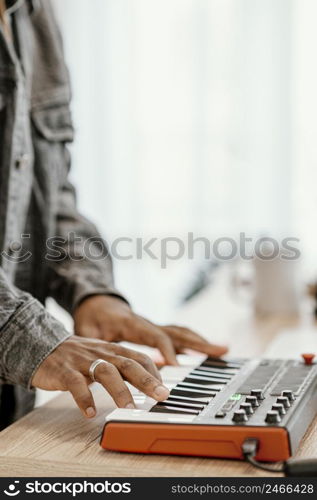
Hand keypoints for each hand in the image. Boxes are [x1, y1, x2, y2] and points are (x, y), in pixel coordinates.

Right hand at [31, 335, 168, 417]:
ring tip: (129, 408)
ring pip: (105, 372)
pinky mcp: (65, 371)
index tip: (165, 389)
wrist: (43, 345)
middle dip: (146, 380)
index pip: (139, 357)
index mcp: (113, 350)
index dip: (154, 372)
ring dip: (119, 391)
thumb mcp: (103, 356)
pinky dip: (84, 398)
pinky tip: (90, 413)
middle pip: (128, 363)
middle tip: (161, 395)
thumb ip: (122, 366)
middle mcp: (101, 353)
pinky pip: (76, 384)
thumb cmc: (78, 355)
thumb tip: (148, 381)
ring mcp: (83, 361)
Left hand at [74, 295, 227, 364]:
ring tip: (223, 350)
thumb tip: (95, 363)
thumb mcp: (85, 331)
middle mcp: (148, 323)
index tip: (176, 365)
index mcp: (133, 323)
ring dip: (202, 342)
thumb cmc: (92, 317)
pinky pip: (178, 336)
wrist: (97, 302)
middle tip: (220, 351)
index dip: (166, 349)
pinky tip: (206, 352)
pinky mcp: (156, 332)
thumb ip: (92, 345)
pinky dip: (194, 343)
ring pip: (182, 333)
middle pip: (178, 332)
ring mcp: (154, 327)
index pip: (155, 335)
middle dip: (199, 343)